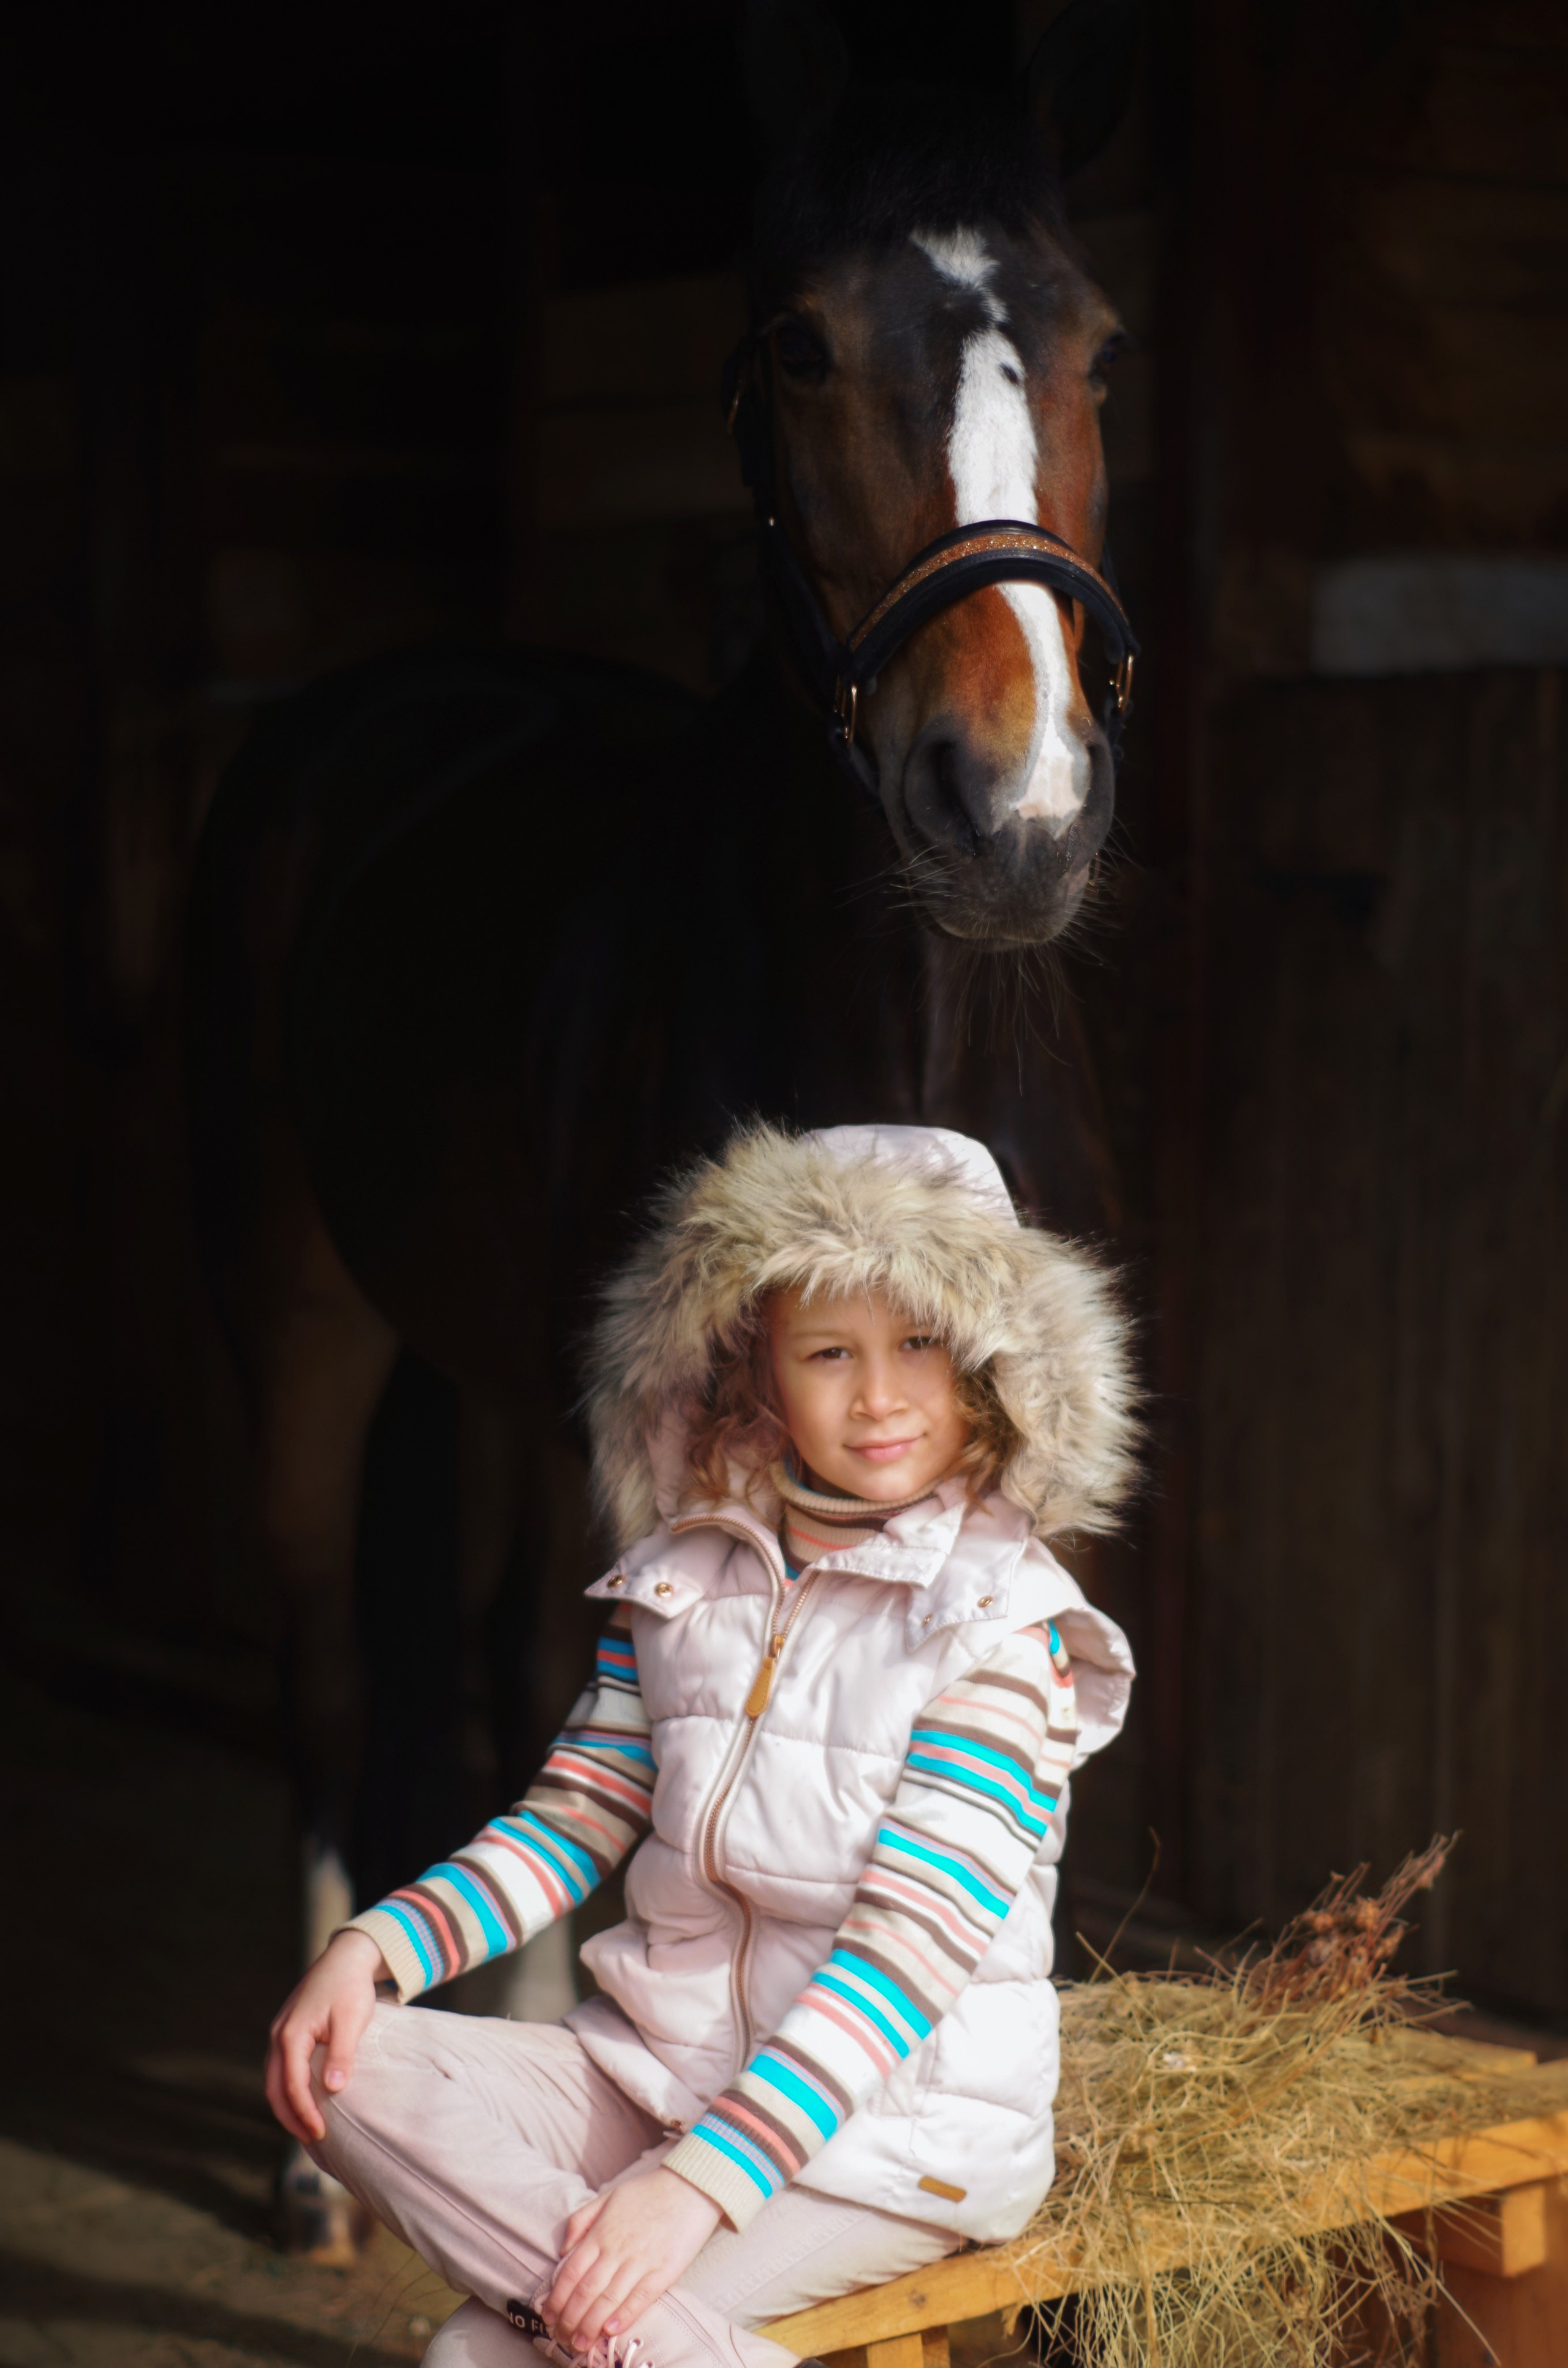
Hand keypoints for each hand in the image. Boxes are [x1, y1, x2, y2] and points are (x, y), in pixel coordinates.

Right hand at [264, 1928, 388, 2144]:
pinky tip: (304, 2102)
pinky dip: (288, 2090)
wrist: (346, 1958)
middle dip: (291, 2118)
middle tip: (312, 2141)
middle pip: (275, 2089)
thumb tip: (333, 2089)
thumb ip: (341, 2054)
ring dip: (287, 2106)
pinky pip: (281, 2069)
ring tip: (307, 2129)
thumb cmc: (350, 1987)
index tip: (321, 2134)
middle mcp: (278, 2036)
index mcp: (291, 2034)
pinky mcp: (288, 2033)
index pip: (292, 2086)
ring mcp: (280, 2034)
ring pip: (274, 2080)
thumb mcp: (351, 2020)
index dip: (305, 2113)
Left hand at [545, 2166, 722, 2349]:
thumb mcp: (608, 2196)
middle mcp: (617, 2249)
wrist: (691, 2187)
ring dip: (590, 2325)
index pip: (571, 2272)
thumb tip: (563, 2250)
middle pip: (586, 2291)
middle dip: (570, 2319)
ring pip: (609, 2299)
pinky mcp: (664, 2271)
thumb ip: (581, 2220)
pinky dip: (624, 2316)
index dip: (557, 2298)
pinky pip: (640, 2298)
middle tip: (560, 2337)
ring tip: (579, 2343)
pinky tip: (610, 2330)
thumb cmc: (648, 2192)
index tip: (548, 2316)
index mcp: (601, 2232)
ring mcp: (641, 2261)